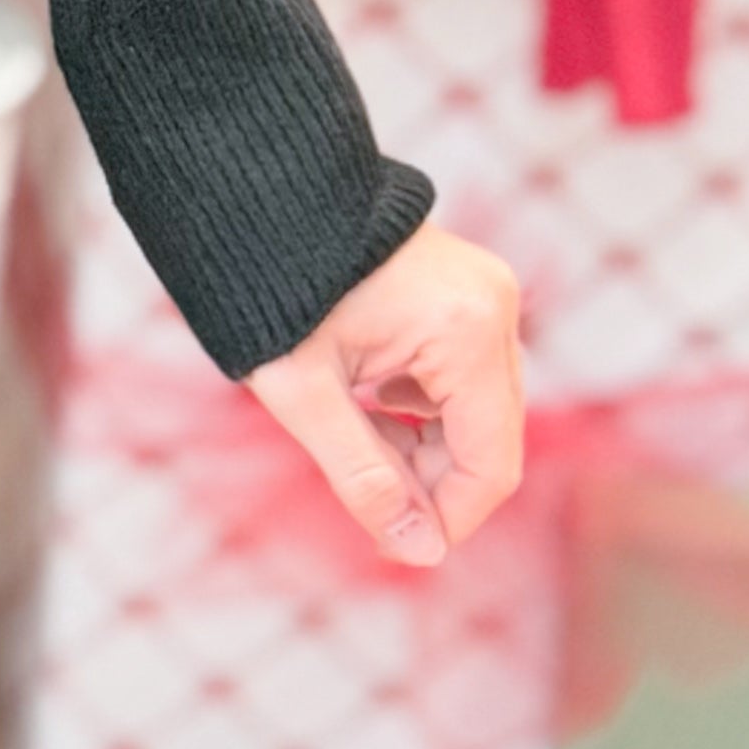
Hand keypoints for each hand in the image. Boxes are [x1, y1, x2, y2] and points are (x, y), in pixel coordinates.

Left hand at [244, 220, 525, 569]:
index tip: (397, 544)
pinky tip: (370, 399)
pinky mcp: (468, 288)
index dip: (449, 518)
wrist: (254, 196)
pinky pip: (465, 372)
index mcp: (463, 331)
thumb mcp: (305, 395)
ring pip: (479, 408)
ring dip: (426, 442)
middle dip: (435, 480)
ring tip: (357, 436)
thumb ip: (364, 478)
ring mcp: (487, 291)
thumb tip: (420, 552)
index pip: (490, 464)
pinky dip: (424, 403)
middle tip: (367, 495)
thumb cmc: (269, 289)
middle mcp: (494, 307)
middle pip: (492, 438)